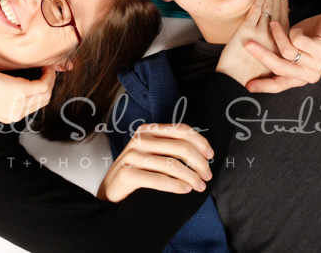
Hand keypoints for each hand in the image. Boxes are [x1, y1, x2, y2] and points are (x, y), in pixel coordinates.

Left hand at [0, 66, 55, 123]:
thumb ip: (7, 92)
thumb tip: (19, 80)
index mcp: (9, 116)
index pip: (34, 105)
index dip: (42, 91)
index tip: (43, 77)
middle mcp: (16, 114)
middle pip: (43, 101)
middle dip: (49, 84)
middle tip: (47, 70)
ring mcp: (19, 104)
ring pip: (46, 93)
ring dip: (50, 78)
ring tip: (47, 67)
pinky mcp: (20, 91)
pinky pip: (43, 84)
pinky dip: (47, 74)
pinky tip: (45, 66)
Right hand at [97, 123, 213, 202]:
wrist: (109, 191)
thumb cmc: (136, 172)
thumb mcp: (150, 153)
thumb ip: (169, 147)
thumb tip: (202, 153)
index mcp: (148, 130)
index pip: (181, 129)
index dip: (200, 142)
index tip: (211, 156)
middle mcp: (140, 139)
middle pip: (181, 147)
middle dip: (200, 163)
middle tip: (208, 176)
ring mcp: (132, 156)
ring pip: (173, 164)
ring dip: (192, 177)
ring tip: (200, 187)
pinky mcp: (127, 174)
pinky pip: (160, 180)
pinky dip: (176, 186)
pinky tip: (186, 190)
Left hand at [216, 0, 301, 87]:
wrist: (235, 83)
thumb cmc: (248, 78)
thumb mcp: (265, 66)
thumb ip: (271, 54)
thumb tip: (271, 46)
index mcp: (277, 48)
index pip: (283, 25)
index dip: (284, 10)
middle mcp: (271, 40)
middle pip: (277, 14)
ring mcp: (259, 35)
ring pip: (267, 11)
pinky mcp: (246, 31)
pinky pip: (255, 12)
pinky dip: (259, 0)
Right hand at [244, 9, 320, 92]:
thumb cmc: (311, 35)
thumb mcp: (292, 47)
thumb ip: (280, 54)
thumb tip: (255, 55)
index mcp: (301, 76)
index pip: (280, 85)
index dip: (263, 86)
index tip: (248, 86)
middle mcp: (309, 74)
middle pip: (279, 68)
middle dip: (262, 56)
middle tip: (248, 44)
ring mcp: (317, 64)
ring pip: (286, 51)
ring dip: (278, 34)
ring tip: (274, 24)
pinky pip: (297, 40)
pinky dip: (294, 31)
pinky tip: (299, 29)